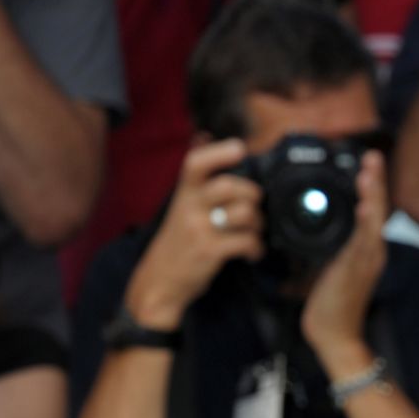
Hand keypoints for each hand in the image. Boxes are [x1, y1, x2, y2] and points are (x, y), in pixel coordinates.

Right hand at [124, 138, 264, 329]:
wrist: (159, 281)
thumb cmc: (179, 242)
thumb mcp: (183, 206)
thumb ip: (199, 180)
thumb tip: (206, 136)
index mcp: (184, 193)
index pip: (196, 163)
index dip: (219, 153)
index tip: (239, 149)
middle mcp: (188, 207)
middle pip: (230, 186)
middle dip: (253, 195)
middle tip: (254, 208)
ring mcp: (198, 229)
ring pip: (244, 213)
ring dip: (258, 224)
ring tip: (252, 232)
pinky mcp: (208, 251)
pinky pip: (246, 241)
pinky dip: (256, 248)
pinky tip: (251, 253)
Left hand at [300, 150, 389, 363]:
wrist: (333, 334)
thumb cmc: (327, 304)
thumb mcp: (321, 265)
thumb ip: (319, 246)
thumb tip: (301, 229)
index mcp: (363, 248)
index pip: (369, 211)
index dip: (369, 187)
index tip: (364, 163)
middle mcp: (371, 252)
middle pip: (378, 210)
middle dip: (375, 182)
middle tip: (372, 156)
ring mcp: (368, 261)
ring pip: (375, 221)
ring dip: (373, 195)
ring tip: (369, 171)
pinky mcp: (360, 270)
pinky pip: (365, 242)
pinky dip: (367, 223)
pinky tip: (366, 207)